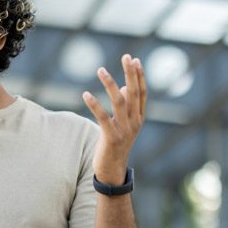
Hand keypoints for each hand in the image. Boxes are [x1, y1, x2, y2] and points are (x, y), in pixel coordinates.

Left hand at [82, 54, 146, 183]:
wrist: (112, 171)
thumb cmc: (115, 145)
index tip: (135, 60)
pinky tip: (86, 94)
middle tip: (126, 56)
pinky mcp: (111, 137)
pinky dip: (94, 104)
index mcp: (139, 118)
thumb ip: (125, 107)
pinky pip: (103, 117)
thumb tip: (122, 87)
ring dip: (109, 84)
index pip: (141, 93)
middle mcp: (135, 122)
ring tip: (101, 70)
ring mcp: (124, 130)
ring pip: (119, 101)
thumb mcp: (123, 125)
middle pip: (133, 93)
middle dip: (130, 73)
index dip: (139, 76)